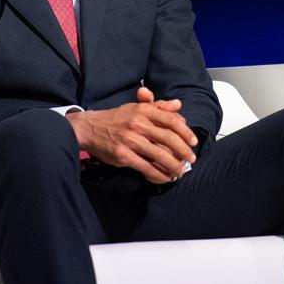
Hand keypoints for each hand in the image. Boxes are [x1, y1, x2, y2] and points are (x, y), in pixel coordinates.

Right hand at [67, 87, 197, 183]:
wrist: (89, 128)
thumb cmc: (115, 118)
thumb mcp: (135, 107)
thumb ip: (158, 107)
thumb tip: (178, 105)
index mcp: (143, 110)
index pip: (171, 120)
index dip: (186, 132)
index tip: (194, 142)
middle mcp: (138, 123)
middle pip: (169, 138)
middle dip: (184, 151)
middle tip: (191, 159)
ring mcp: (130, 140)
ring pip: (160, 155)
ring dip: (174, 166)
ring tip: (180, 171)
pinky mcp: (123, 155)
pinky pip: (146, 167)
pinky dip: (158, 175)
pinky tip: (165, 178)